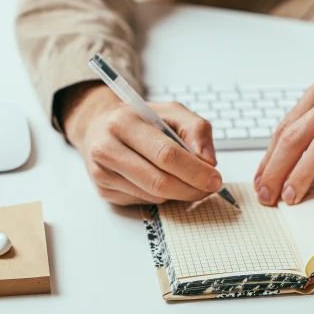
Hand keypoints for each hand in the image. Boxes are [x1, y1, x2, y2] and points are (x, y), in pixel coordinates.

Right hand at [61, 82, 220, 205]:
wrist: (98, 127)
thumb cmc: (139, 120)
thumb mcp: (171, 112)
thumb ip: (196, 129)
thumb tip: (208, 161)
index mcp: (124, 122)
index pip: (165, 154)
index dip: (195, 170)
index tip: (214, 179)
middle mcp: (107, 148)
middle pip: (159, 181)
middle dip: (191, 189)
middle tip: (208, 188)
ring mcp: (102, 173)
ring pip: (153, 195)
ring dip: (178, 193)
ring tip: (186, 180)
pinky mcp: (104, 191)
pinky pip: (144, 201)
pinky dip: (160, 195)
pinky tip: (159, 179)